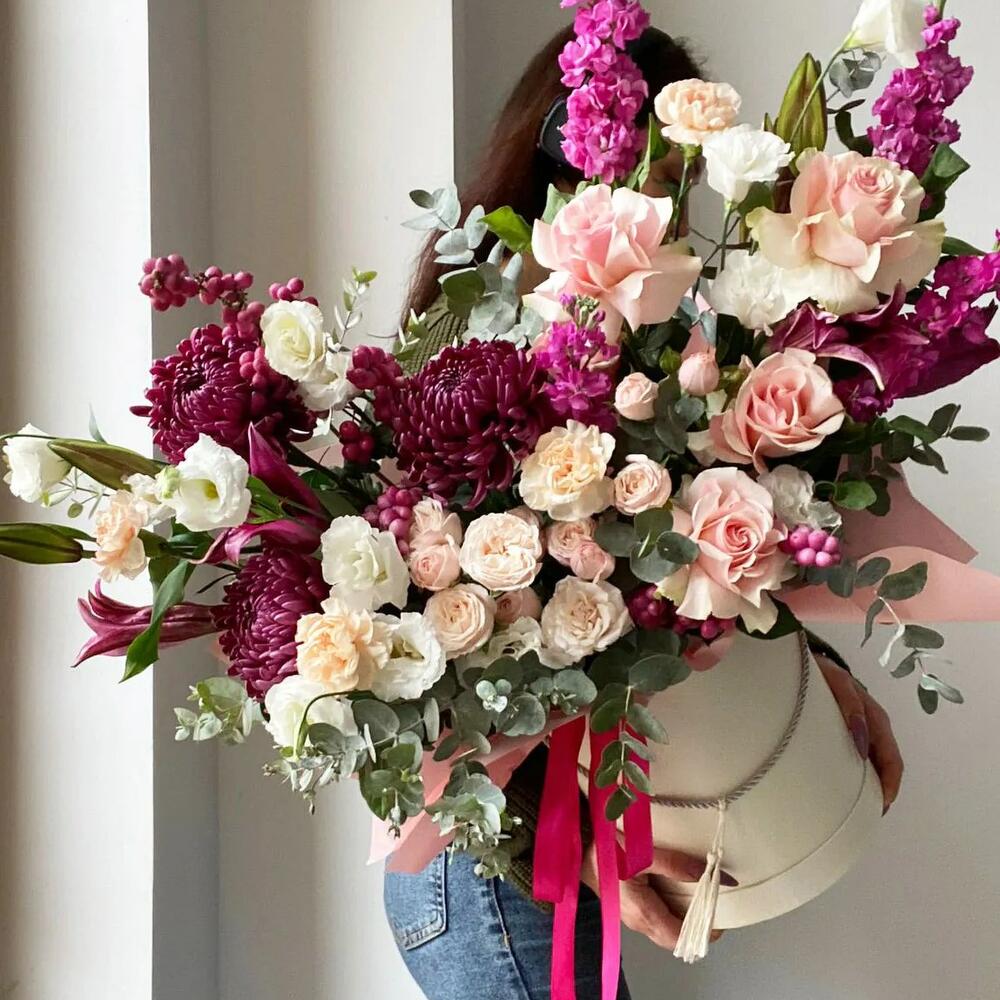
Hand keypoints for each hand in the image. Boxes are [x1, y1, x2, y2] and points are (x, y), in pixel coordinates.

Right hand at [580, 843, 734, 950]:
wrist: (576, 841)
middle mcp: (638, 921)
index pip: (680, 938)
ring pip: (666, 926)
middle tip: (715, 902)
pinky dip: (674, 906)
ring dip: (686, 915)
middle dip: (697, 924)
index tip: (721, 914)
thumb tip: (710, 873)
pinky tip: (681, 886)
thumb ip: (675, 864)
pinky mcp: (630, 904)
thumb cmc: (605, 848)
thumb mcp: (641, 851)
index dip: (704, 932)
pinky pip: (658, 914)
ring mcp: (633, 915)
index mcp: (642, 913)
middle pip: (675, 936)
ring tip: (703, 894)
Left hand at [815, 655, 903, 812]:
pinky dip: (857, 774)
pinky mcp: (849, 731)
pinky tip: (843, 785)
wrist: (811, 662)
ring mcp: (862, 730)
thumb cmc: (824, 673)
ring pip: (873, 763)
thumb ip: (850, 707)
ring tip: (854, 806)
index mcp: (876, 719)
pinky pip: (860, 757)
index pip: (892, 760)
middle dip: (880, 791)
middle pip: (885, 766)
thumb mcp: (837, 684)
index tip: (880, 806)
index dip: (890, 785)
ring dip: (869, 784)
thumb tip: (861, 744)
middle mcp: (873, 727)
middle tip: (864, 814)